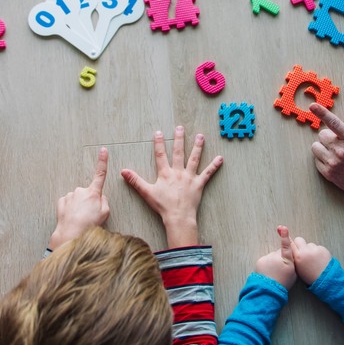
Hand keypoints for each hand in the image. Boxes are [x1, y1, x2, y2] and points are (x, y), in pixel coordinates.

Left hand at [49, 148, 109, 249]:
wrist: (71, 233)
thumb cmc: (89, 225)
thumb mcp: (105, 213)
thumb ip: (104, 201)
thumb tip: (100, 197)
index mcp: (94, 193)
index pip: (100, 174)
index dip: (103, 161)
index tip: (103, 150)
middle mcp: (81, 191)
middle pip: (88, 193)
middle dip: (89, 201)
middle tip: (90, 215)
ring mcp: (70, 195)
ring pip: (77, 199)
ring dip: (79, 206)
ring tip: (80, 218)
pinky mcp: (62, 201)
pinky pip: (69, 203)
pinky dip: (70, 209)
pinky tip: (72, 217)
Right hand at [121, 126, 222, 248]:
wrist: (178, 216)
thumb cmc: (162, 206)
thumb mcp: (146, 192)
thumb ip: (135, 181)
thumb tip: (123, 171)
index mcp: (165, 173)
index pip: (161, 155)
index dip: (159, 143)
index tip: (158, 132)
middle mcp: (178, 172)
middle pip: (178, 152)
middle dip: (179, 139)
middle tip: (180, 128)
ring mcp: (190, 177)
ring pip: (194, 159)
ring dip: (198, 147)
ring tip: (200, 136)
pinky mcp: (199, 184)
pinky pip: (208, 173)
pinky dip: (214, 166)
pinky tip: (221, 158)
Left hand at [254, 226, 297, 289]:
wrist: (268, 290)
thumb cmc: (283, 283)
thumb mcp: (294, 274)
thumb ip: (293, 262)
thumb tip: (291, 254)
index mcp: (287, 261)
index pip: (286, 247)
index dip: (285, 237)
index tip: (283, 228)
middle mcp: (276, 257)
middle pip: (280, 252)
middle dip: (280, 258)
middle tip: (281, 269)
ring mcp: (267, 258)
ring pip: (272, 256)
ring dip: (273, 261)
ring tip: (274, 272)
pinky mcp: (260, 260)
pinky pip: (266, 259)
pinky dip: (267, 263)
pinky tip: (268, 271)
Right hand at [289, 235, 331, 285]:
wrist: (325, 278)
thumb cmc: (310, 276)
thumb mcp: (298, 268)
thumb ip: (294, 258)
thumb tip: (292, 249)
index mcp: (298, 257)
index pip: (290, 244)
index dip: (289, 241)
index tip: (285, 234)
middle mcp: (305, 251)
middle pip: (299, 239)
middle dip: (300, 244)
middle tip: (303, 251)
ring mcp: (315, 249)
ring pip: (309, 244)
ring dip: (310, 249)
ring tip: (313, 258)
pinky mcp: (323, 248)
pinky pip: (317, 247)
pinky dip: (318, 251)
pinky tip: (319, 258)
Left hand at [309, 103, 343, 218]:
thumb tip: (335, 129)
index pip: (334, 122)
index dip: (322, 112)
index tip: (313, 106)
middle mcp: (340, 150)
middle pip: (322, 134)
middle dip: (327, 138)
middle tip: (336, 144)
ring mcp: (333, 162)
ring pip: (316, 147)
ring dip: (322, 148)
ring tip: (333, 154)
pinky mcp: (327, 172)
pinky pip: (316, 160)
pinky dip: (322, 160)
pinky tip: (333, 163)